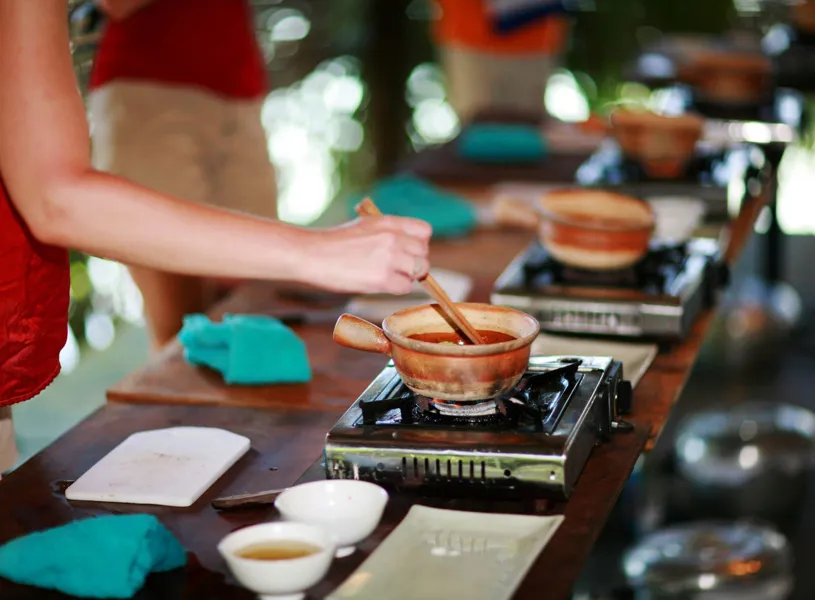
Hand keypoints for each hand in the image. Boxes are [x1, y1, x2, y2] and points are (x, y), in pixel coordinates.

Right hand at [306, 216, 431, 294]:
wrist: (311, 254)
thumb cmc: (334, 242)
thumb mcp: (364, 225)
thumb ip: (388, 232)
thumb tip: (407, 247)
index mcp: (389, 222)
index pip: (425, 231)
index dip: (419, 244)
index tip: (408, 251)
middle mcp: (393, 238)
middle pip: (424, 254)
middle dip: (414, 263)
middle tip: (397, 268)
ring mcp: (389, 258)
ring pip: (419, 271)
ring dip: (407, 277)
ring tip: (389, 276)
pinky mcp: (382, 278)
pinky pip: (405, 287)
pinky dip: (396, 288)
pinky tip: (380, 283)